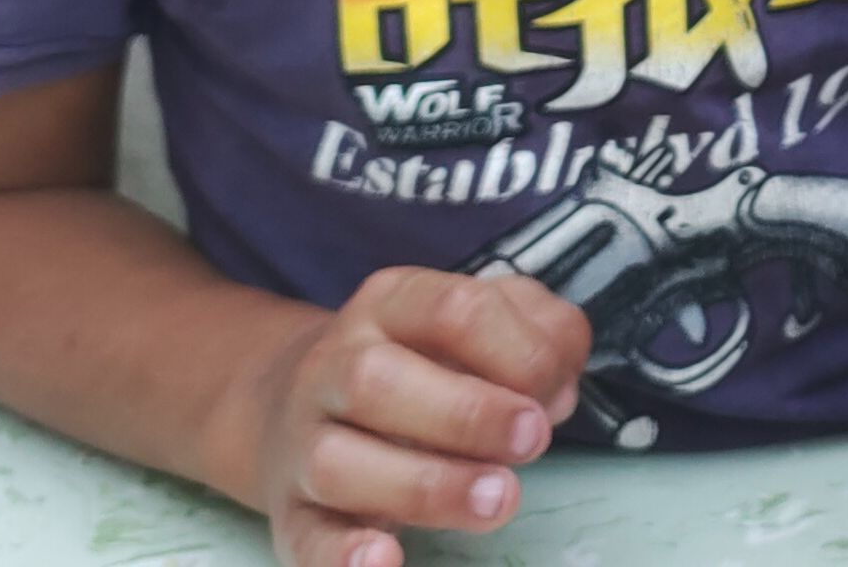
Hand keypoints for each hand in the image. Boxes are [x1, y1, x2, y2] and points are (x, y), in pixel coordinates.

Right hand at [225, 267, 591, 566]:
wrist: (290, 403)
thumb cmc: (417, 364)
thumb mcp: (479, 324)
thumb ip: (540, 335)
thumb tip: (557, 390)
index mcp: (390, 305)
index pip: (454, 309)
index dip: (519, 350)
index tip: (556, 390)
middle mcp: (334, 366)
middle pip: (378, 380)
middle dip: (468, 414)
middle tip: (533, 439)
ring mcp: (305, 442)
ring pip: (339, 462)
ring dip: (427, 486)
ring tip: (497, 499)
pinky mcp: (294, 514)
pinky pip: (306, 537)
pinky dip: (343, 555)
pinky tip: (386, 558)